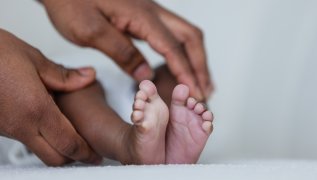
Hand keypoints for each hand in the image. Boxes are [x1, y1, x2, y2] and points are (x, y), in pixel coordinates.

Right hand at [0, 29, 101, 165]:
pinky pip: (25, 140)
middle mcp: (20, 125)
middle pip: (54, 157)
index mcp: (36, 109)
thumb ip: (64, 75)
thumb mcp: (34, 59)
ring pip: (39, 151)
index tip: (96, 155)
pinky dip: (42, 138)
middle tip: (87, 152)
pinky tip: (48, 122)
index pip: (68, 143)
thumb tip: (88, 76)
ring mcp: (7, 129)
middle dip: (74, 157)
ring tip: (71, 135)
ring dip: (58, 148)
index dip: (86, 153)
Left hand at [41, 0, 212, 99]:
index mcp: (141, 16)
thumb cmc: (71, 3)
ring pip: (185, 35)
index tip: (194, 93)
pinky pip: (172, 35)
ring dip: (195, 59)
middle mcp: (152, 12)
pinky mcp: (144, 18)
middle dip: (200, 65)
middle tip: (205, 90)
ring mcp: (150, 14)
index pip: (172, 47)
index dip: (185, 72)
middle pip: (190, 37)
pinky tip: (180, 65)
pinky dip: (182, 53)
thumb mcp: (90, 31)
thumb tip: (145, 75)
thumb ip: (121, 52)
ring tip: (200, 82)